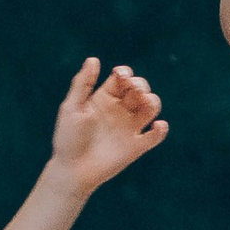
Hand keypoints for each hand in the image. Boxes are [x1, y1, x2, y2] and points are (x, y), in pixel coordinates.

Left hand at [48, 56, 168, 192]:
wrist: (72, 170)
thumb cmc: (68, 139)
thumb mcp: (71, 108)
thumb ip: (82, 84)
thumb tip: (94, 59)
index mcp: (104, 99)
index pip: (122, 78)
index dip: (125, 73)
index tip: (121, 76)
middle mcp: (120, 110)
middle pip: (140, 89)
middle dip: (141, 84)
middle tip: (134, 89)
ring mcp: (129, 128)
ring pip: (151, 107)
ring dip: (153, 101)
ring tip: (144, 103)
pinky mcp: (136, 146)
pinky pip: (155, 135)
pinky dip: (161, 129)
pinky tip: (157, 126)